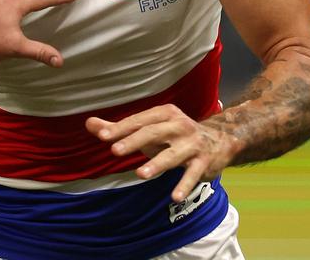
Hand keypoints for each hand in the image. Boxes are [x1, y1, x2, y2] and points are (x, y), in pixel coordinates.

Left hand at [85, 105, 237, 201]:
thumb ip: (119, 128)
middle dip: (133, 141)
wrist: (221, 139)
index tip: (101, 136)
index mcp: (164, 114)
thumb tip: (89, 123)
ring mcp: (193, 144)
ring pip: (173, 154)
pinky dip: (184, 185)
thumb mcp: (149, 129)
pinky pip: (193, 174)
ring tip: (140, 174)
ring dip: (157, 164)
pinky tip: (174, 196)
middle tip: (114, 151)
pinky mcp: (204, 162)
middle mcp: (179, 125)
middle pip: (153, 133)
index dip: (120, 128)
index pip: (138, 120)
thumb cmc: (173, 135)